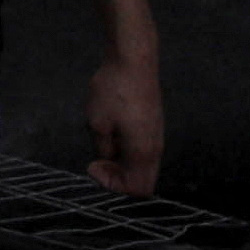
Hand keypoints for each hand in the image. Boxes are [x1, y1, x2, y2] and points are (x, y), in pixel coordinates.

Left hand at [87, 48, 164, 196]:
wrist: (133, 61)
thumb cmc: (114, 90)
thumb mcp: (97, 122)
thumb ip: (103, 148)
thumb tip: (107, 159)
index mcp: (144, 152)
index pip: (138, 188)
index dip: (114, 185)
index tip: (93, 166)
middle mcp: (155, 148)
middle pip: (141, 180)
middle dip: (117, 176)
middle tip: (96, 161)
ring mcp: (156, 136)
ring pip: (140, 165)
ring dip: (120, 162)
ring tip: (101, 143)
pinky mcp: (152, 125)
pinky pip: (140, 150)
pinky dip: (124, 150)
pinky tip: (109, 131)